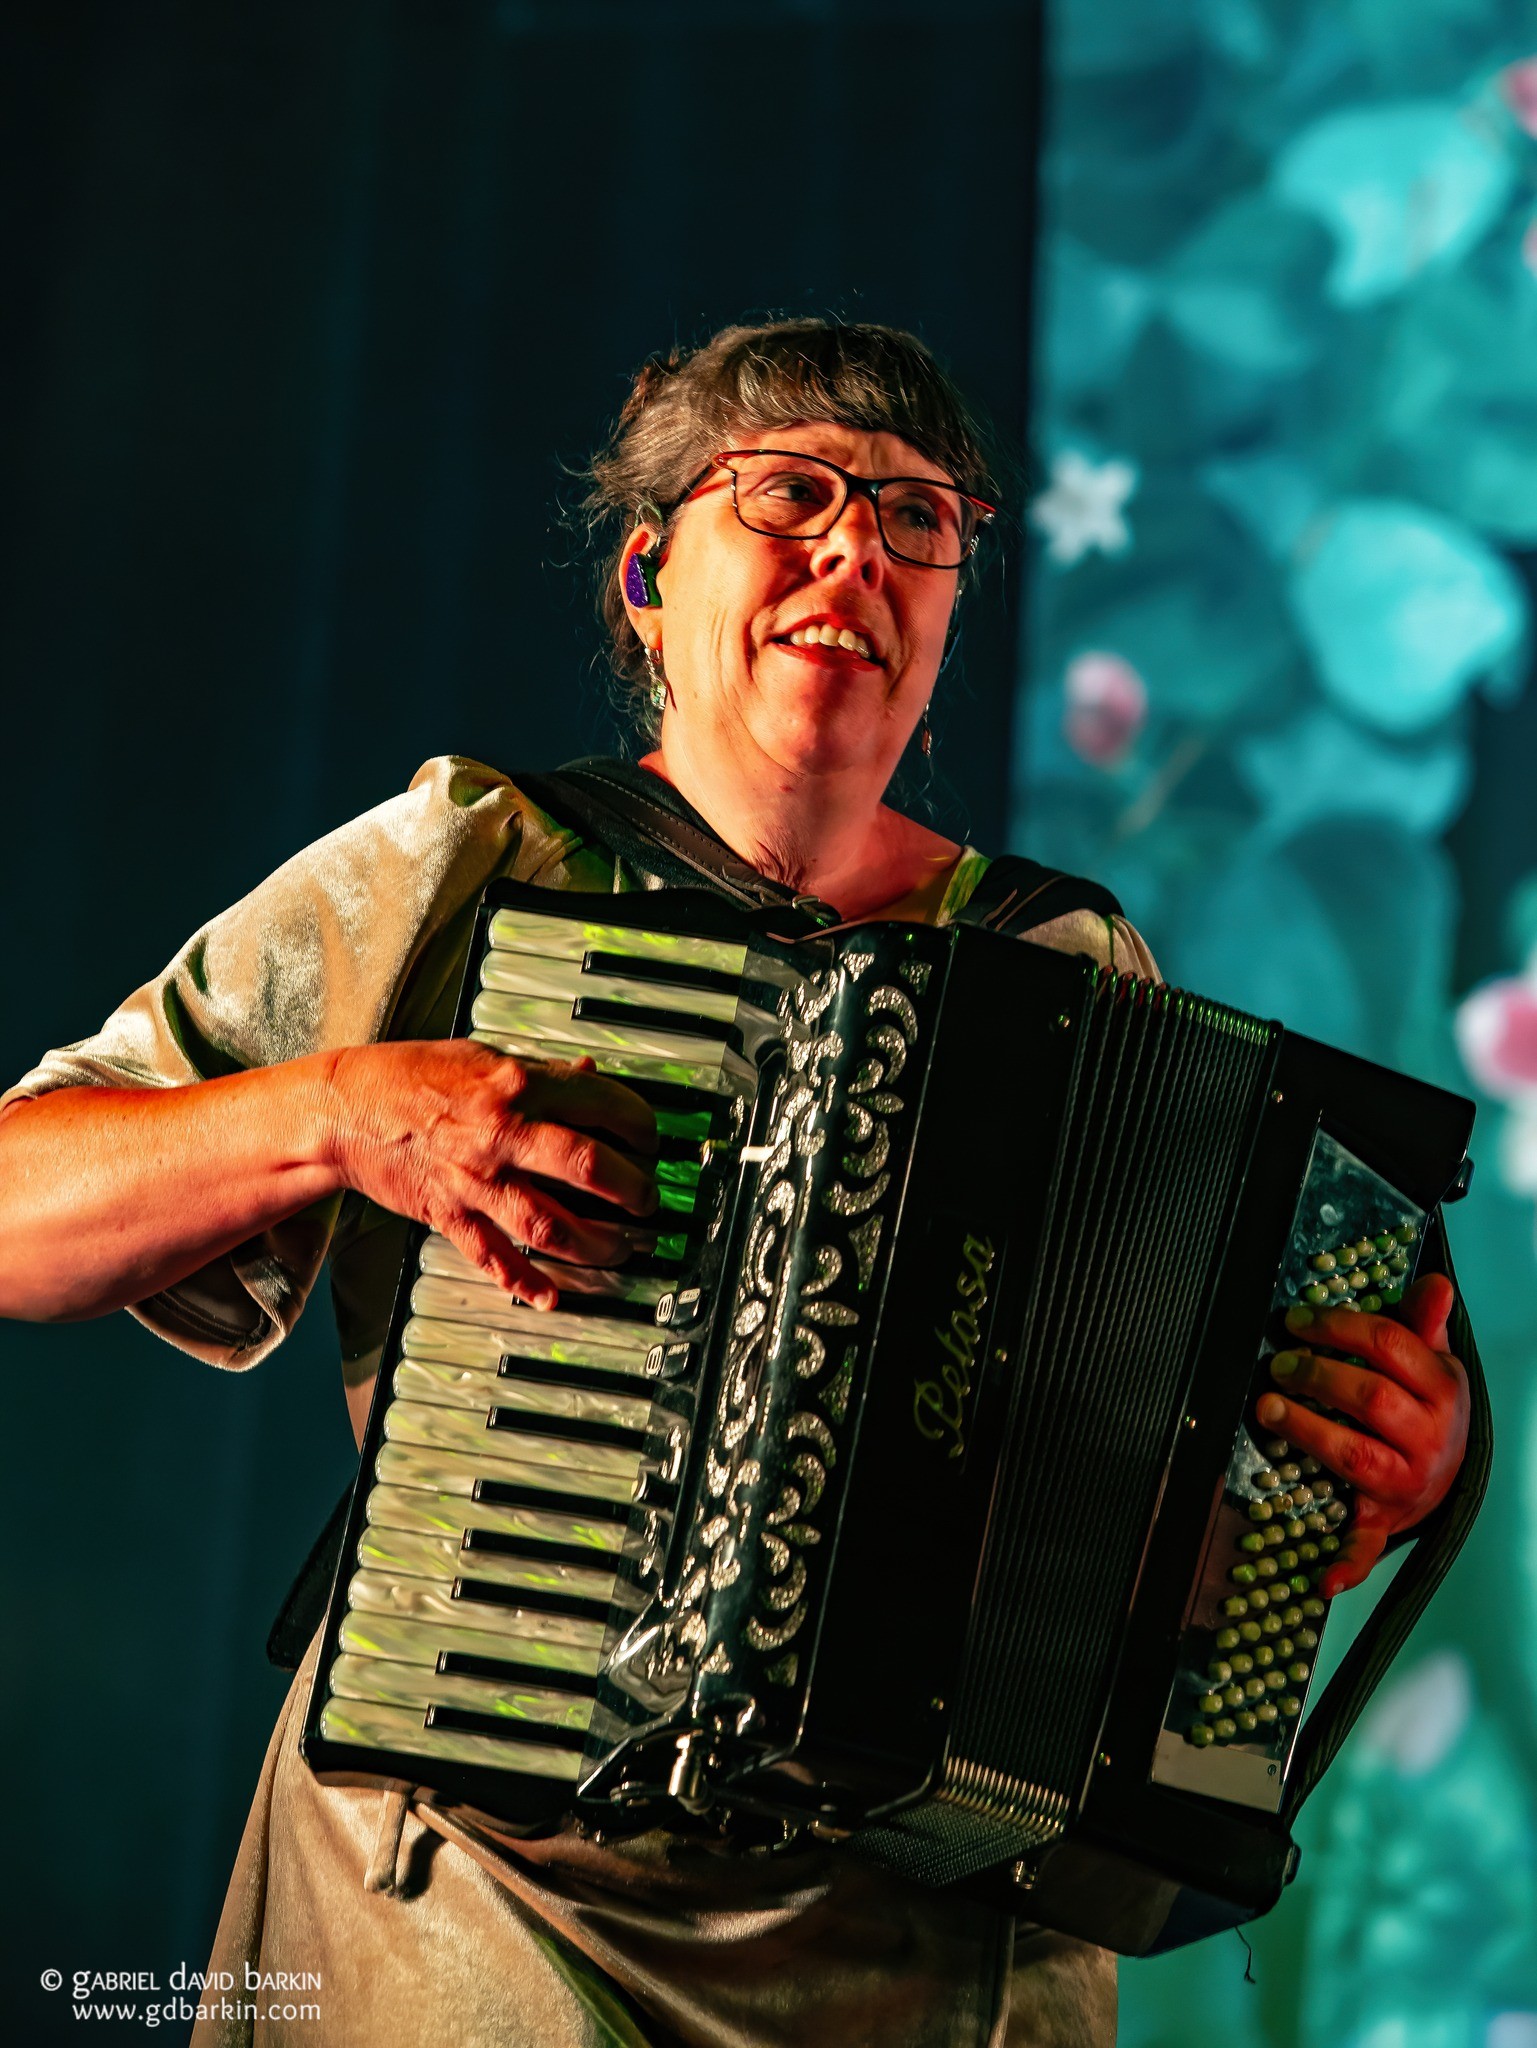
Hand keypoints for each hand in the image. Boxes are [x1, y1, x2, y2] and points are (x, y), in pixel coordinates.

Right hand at [327, 1040, 657, 1310]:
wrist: (344, 1109)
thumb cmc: (410, 1076)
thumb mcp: (481, 1057)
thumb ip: (541, 1071)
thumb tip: (589, 1074)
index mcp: (514, 1086)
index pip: (601, 1105)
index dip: (640, 1125)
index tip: (650, 1141)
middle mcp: (499, 1135)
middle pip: (587, 1168)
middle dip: (632, 1190)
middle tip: (648, 1200)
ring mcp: (475, 1181)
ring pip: (550, 1223)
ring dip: (596, 1243)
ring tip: (623, 1247)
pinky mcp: (449, 1214)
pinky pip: (492, 1256)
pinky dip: (524, 1281)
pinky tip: (551, 1295)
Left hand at [1255, 1275, 1467, 1596]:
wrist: (1452, 1472)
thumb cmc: (1428, 1405)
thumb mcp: (1433, 1359)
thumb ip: (1424, 1321)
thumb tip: (1435, 1282)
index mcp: (1442, 1388)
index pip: (1388, 1345)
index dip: (1336, 1327)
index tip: (1295, 1320)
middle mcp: (1428, 1437)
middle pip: (1367, 1397)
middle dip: (1315, 1375)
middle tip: (1276, 1363)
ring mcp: (1408, 1482)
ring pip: (1354, 1455)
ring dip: (1307, 1431)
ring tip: (1267, 1407)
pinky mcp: (1386, 1519)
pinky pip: (1365, 1544)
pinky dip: (1344, 1565)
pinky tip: (1320, 1580)